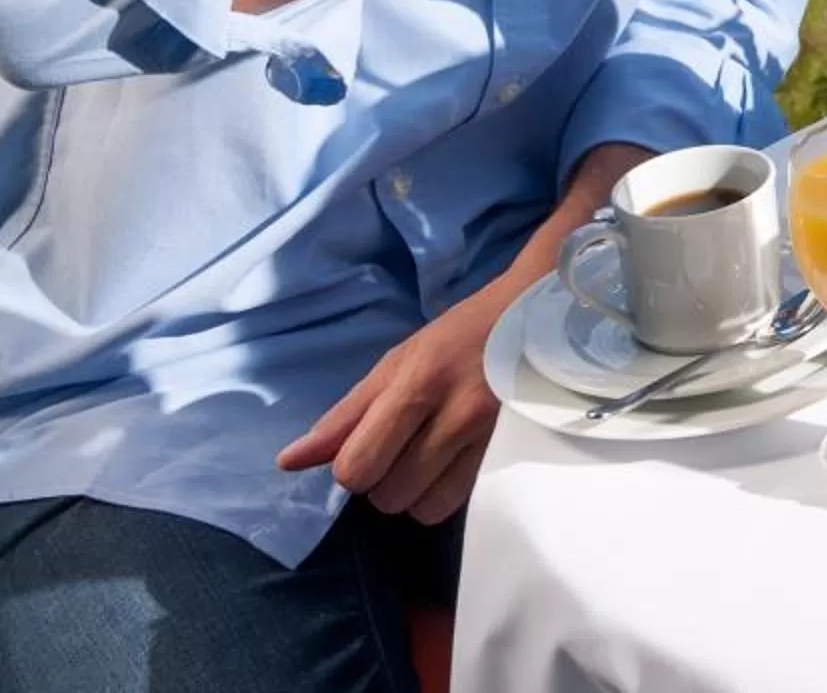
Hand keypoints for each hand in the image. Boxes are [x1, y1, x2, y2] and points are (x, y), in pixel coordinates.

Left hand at [278, 283, 508, 524]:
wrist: (538, 316)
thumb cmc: (459, 336)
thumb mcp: (396, 362)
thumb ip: (344, 416)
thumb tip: (288, 462)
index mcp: (418, 383)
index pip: (357, 466)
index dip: (354, 466)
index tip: (370, 445)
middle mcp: (456, 413)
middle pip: (388, 495)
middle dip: (386, 479)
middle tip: (405, 445)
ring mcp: (490, 437)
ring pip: (424, 509)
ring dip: (417, 492)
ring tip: (431, 457)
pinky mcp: (513, 454)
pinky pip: (458, 504)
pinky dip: (446, 492)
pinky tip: (455, 462)